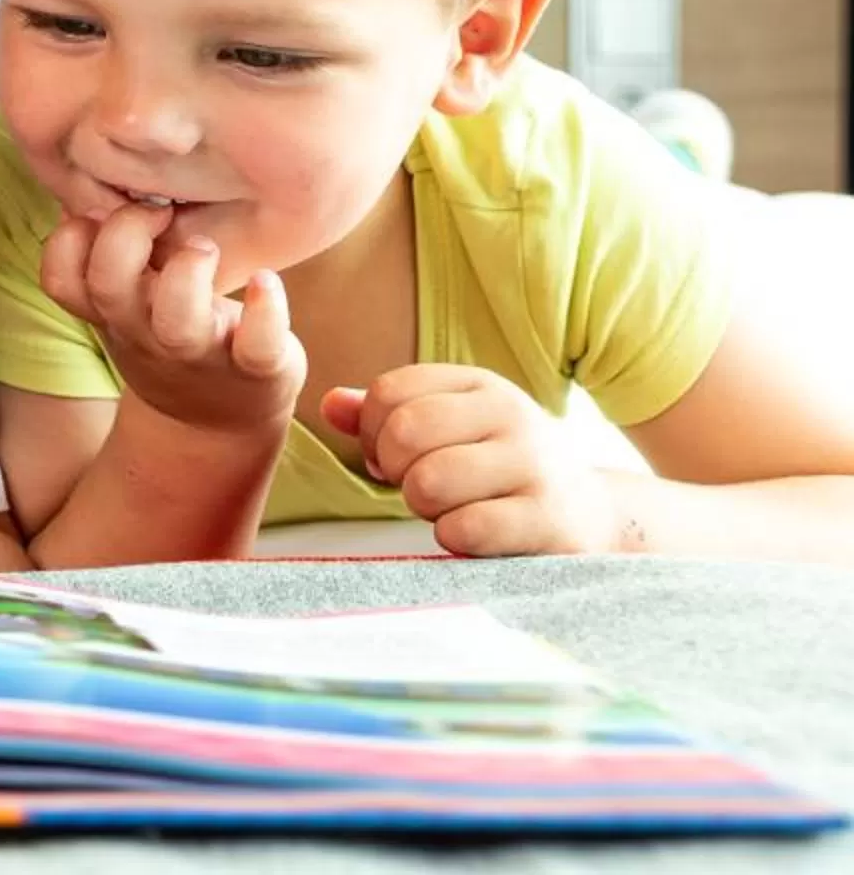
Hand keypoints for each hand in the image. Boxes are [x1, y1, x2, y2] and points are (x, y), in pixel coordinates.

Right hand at [43, 204, 302, 436]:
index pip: (60, 279)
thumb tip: (99, 172)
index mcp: (113, 312)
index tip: (104, 211)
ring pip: (176, 320)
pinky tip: (267, 280)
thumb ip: (111, 253)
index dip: (68, 238)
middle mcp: (147, 332)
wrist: (213, 422)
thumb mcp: (127, 303)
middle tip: (161, 210)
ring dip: (187, 272)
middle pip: (109, 286)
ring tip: (205, 247)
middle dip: (126, 234)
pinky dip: (266, 310)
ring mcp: (200, 352)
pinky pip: (258, 345)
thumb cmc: (166, 335)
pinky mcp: (255, 368)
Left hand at [324, 366, 628, 556]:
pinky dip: (453, 539)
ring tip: (451, 508)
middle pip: (404, 434)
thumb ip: (386, 416)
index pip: (388, 393)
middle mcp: (510, 414)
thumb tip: (331, 405)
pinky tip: (474, 535)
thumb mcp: (450, 428)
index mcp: (478, 384)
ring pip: (428, 482)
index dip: (373, 434)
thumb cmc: (500, 469)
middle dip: (396, 472)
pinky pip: (462, 529)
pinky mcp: (547, 519)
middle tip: (421, 487)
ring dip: (425, 508)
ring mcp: (533, 465)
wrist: (592, 516)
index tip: (395, 459)